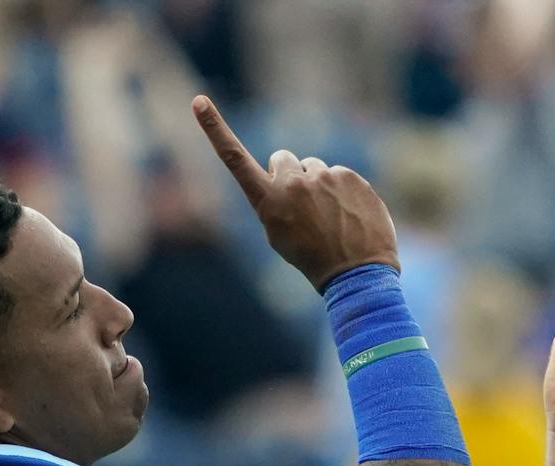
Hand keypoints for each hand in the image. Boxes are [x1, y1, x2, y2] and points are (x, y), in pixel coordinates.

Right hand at [192, 96, 398, 289]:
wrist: (356, 273)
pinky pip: (339, 175)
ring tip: (329, 216)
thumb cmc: (312, 258)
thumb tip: (288, 175)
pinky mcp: (348, 176)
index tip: (199, 102)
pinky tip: (348, 215)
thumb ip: (275, 198)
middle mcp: (292, 182)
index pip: (234, 158)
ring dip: (317, 184)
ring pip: (313, 167)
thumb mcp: (279, 234)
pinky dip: (342, 191)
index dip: (214, 129)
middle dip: (289, 174)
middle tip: (303, 206)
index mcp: (267, 200)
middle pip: (282, 158)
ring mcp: (322, 177)